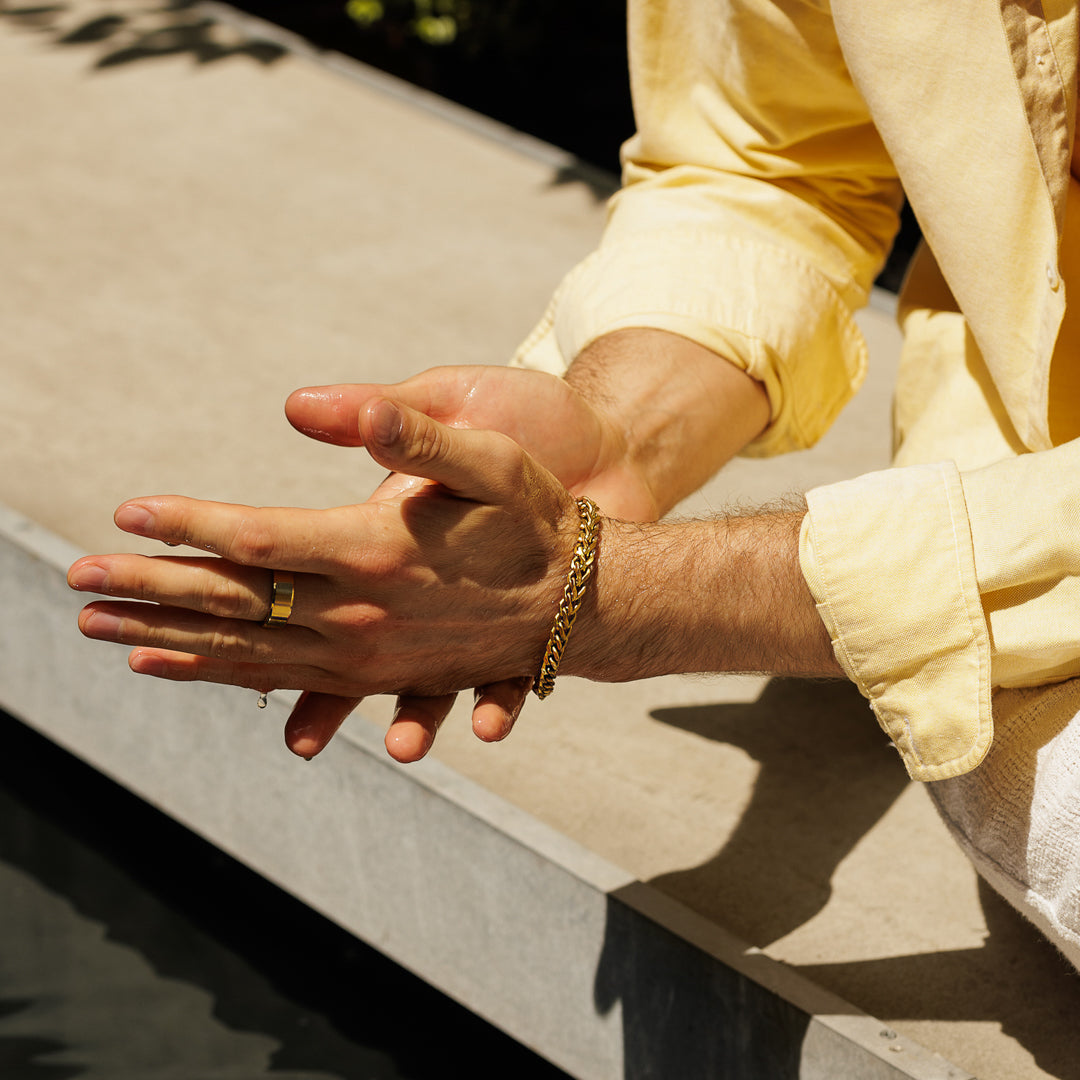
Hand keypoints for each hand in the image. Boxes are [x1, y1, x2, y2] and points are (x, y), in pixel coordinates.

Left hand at [69, 398, 583, 762]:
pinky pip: (284, 679)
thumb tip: (310, 402)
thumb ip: (402, 430)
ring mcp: (366, 656)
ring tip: (106, 633)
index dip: (187, 525)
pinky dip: (224, 674)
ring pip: (248, 654)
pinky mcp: (376, 675)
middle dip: (150, 589)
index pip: (257, 540)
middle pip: (235, 605)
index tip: (125, 512)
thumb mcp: (485, 460)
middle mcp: (361, 616)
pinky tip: (184, 670)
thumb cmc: (536, 519)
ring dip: (171, 640)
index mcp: (376, 554)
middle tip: (76, 583)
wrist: (586, 603)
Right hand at [279, 364, 657, 758]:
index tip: (232, 639)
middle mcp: (425, 585)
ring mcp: (478, 616)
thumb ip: (392, 412)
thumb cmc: (530, 417)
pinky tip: (487, 725)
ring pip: (433, 682)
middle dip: (329, 697)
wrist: (611, 446)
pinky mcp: (531, 635)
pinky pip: (511, 680)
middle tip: (301, 740)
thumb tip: (295, 403)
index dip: (272, 606)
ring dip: (416, 716)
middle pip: (365, 652)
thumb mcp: (455, 405)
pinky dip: (498, 703)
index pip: (317, 577)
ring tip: (403, 744)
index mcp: (392, 532)